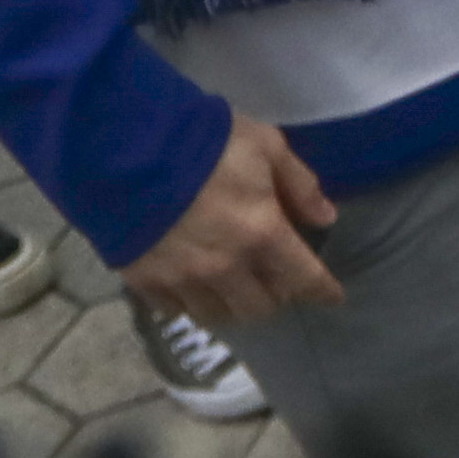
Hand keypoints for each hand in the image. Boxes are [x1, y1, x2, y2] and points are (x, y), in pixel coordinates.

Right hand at [126, 113, 340, 328]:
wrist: (126, 150)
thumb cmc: (205, 141)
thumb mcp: (267, 146)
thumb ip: (300, 185)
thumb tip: (325, 219)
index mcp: (261, 233)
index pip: (302, 278)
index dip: (322, 291)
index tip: (332, 297)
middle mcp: (224, 267)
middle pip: (258, 308)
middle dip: (275, 296)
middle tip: (276, 279)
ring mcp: (180, 279)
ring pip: (216, 315)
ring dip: (233, 305)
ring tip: (236, 287)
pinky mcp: (143, 282)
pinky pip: (175, 310)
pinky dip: (190, 303)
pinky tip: (194, 286)